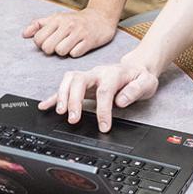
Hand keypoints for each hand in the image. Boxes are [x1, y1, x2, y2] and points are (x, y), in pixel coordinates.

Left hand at [22, 8, 117, 56]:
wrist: (101, 17)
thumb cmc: (76, 20)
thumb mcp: (57, 18)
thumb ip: (39, 24)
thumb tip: (24, 34)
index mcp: (57, 19)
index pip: (38, 38)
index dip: (41, 43)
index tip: (49, 41)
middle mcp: (67, 25)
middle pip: (47, 47)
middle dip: (51, 50)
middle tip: (58, 45)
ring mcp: (79, 33)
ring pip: (60, 52)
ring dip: (63, 52)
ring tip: (69, 46)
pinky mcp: (89, 41)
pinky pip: (75, 54)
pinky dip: (75, 53)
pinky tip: (78, 46)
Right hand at [39, 60, 159, 131]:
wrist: (136, 68)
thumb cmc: (140, 77)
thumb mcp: (147, 82)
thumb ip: (135, 90)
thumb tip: (121, 101)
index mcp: (113, 73)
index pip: (105, 91)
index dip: (103, 109)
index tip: (103, 126)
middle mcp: (97, 73)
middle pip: (80, 81)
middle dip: (74, 100)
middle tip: (73, 119)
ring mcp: (88, 77)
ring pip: (69, 80)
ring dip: (62, 96)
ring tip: (60, 113)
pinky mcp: (83, 83)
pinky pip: (65, 87)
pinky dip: (54, 97)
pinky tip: (45, 106)